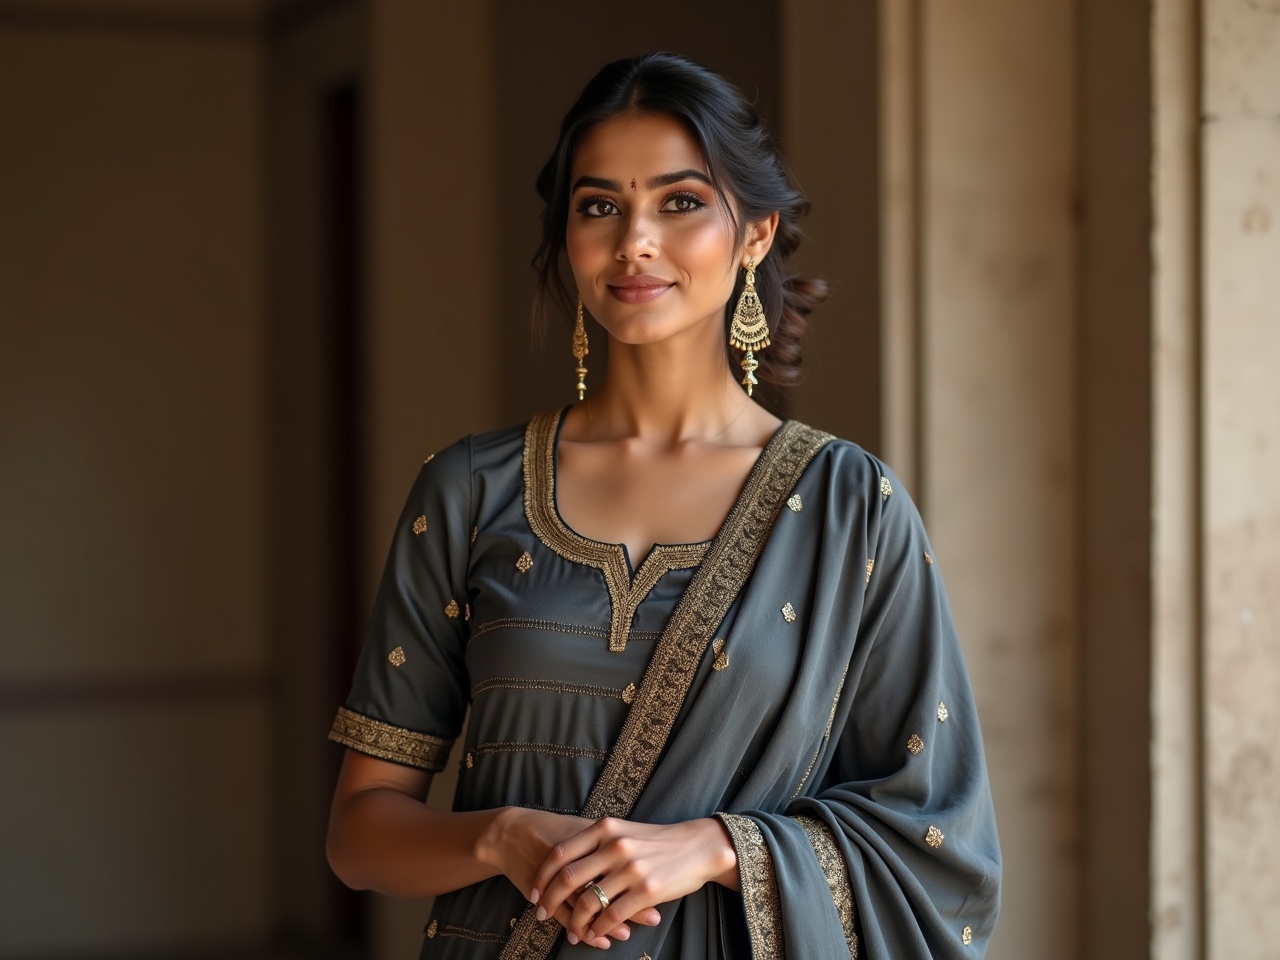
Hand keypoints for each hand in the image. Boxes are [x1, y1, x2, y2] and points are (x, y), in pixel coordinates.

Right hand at [478, 807, 659, 948]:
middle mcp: (575, 854)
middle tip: (653, 917)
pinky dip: (580, 927)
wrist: (510, 832)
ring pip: (585, 902)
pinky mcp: (542, 890)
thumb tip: (638, 852)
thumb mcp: (581, 828)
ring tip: (626, 934)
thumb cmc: (552, 829)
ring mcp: (556, 874)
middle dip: (630, 902)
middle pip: (606, 882)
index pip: (620, 859)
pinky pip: (564, 913)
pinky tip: (595, 938)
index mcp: (589, 835)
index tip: (662, 889)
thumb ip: (606, 841)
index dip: (640, 877)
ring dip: (606, 922)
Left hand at [531, 816, 737, 945]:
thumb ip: (597, 842)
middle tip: (540, 913)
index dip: (542, 875)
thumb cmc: (657, 841)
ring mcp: (630, 869)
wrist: (698, 846)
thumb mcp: (624, 831)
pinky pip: (612, 916)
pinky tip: (595, 933)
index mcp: (605, 828)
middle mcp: (614, 846)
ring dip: (574, 921)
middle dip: (549, 900)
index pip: (560, 853)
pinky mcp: (646, 891)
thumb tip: (565, 863)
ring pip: (587, 902)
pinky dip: (599, 929)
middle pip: (567, 878)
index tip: (534, 891)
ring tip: (571, 931)